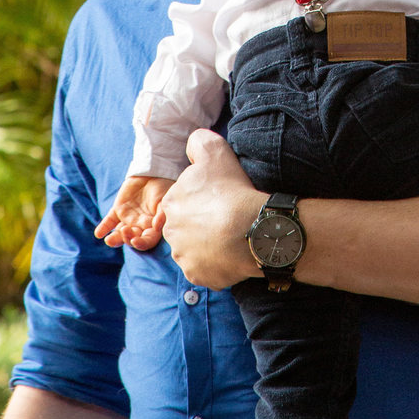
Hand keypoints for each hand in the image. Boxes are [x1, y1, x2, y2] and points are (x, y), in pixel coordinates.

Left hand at [95, 173, 174, 250]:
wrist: (152, 171)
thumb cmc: (162, 188)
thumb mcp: (164, 200)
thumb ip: (161, 215)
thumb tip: (157, 227)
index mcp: (152, 226)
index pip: (147, 240)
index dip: (142, 244)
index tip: (135, 241)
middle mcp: (139, 225)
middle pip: (132, 238)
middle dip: (127, 239)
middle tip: (125, 231)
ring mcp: (128, 218)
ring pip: (119, 233)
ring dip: (114, 239)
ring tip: (109, 240)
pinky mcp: (118, 210)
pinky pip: (109, 221)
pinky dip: (104, 227)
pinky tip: (99, 233)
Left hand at [161, 129, 265, 287]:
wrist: (248, 230)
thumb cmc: (229, 190)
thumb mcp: (214, 151)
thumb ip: (198, 142)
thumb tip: (193, 144)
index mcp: (170, 204)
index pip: (181, 200)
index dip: (200, 198)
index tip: (217, 198)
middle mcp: (170, 233)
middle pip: (185, 226)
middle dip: (200, 223)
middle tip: (224, 217)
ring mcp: (184, 257)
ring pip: (194, 249)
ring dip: (208, 243)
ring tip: (231, 235)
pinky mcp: (198, 275)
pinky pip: (207, 268)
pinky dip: (217, 262)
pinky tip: (232, 252)